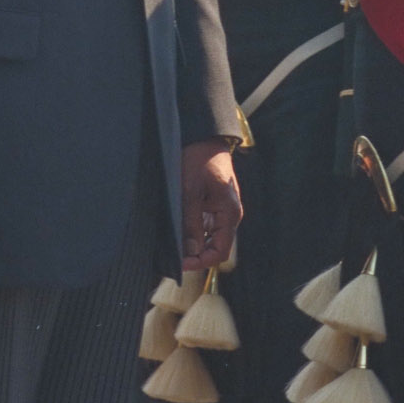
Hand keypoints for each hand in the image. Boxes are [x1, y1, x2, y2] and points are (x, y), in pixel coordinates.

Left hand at [180, 141, 241, 270]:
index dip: (201, 262)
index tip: (181, 265)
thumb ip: (191, 223)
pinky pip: (206, 226)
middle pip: (215, 247)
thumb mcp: (190, 192)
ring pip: (210, 238)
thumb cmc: (198, 160)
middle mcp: (230, 215)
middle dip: (196, 255)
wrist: (203, 138)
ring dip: (194, 245)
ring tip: (174, 247)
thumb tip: (191, 252)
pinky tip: (179, 233)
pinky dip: (194, 233)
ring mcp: (223, 210)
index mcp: (229, 213)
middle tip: (174, 259)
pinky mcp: (214, 204)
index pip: (220, 251)